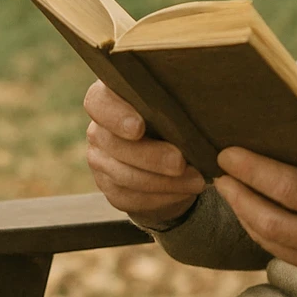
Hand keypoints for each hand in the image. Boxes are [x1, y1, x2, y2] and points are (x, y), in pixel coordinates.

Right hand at [85, 80, 204, 226]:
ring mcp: (101, 161)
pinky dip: (162, 197)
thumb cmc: (179, 119)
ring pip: (123, 175)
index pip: (98, 102)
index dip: (116, 116)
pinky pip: (131, 197)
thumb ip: (176, 102)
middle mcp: (99, 130)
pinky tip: (185, 191)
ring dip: (162, 181)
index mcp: (111, 99)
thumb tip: (199, 106)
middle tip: (179, 162)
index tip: (138, 127)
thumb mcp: (178, 106)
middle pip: (113, 144)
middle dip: (150, 156)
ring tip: (195, 180)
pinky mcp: (112, 190)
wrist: (175, 159)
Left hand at [214, 137, 296, 295]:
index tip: (228, 154)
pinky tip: (261, 217)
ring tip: (232, 193)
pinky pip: (292, 258)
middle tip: (218, 173)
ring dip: (247, 218)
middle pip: (268, 222)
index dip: (253, 170)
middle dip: (237, 196)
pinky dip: (271, 236)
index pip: (288, 188)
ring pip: (274, 245)